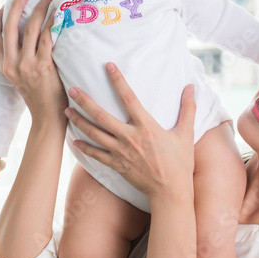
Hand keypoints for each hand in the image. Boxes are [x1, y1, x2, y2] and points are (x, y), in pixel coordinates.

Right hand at [0, 0, 66, 119]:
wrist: (48, 116)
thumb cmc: (39, 95)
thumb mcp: (21, 77)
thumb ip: (20, 58)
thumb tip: (28, 35)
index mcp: (4, 66)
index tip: (5, 3)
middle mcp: (12, 64)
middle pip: (9, 26)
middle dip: (17, 4)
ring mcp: (26, 65)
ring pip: (30, 28)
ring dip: (40, 9)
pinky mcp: (43, 66)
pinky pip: (47, 38)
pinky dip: (52, 23)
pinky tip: (58, 14)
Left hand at [65, 63, 195, 200]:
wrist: (170, 191)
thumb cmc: (180, 162)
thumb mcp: (186, 133)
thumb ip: (188, 108)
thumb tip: (192, 87)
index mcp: (146, 126)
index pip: (129, 98)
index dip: (118, 80)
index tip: (108, 66)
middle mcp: (130, 137)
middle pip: (101, 116)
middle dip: (85, 102)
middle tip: (72, 90)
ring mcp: (121, 152)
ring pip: (94, 134)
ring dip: (79, 121)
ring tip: (66, 110)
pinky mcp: (116, 165)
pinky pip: (96, 155)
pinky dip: (84, 148)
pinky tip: (74, 141)